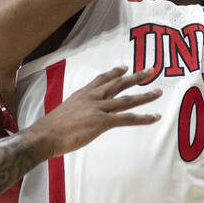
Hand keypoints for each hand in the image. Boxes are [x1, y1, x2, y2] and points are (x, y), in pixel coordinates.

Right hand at [27, 66, 160, 157]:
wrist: (45, 135)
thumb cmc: (50, 129)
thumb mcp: (63, 114)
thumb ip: (74, 112)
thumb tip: (76, 118)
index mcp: (82, 94)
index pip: (102, 79)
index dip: (115, 72)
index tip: (125, 67)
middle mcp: (92, 97)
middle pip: (119, 83)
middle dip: (136, 76)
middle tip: (151, 70)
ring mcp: (98, 108)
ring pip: (127, 99)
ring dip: (145, 95)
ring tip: (158, 91)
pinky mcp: (102, 122)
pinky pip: (128, 118)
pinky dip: (144, 118)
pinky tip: (155, 117)